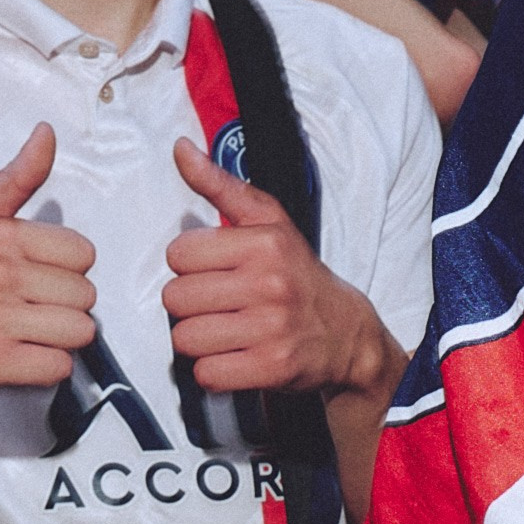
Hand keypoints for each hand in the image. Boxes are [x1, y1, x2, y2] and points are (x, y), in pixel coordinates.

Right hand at [0, 130, 94, 396]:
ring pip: (79, 332)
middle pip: (86, 295)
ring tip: (24, 331)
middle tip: (26, 307)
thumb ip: (16, 178)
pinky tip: (19, 355)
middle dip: (63, 304)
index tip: (34, 275)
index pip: (83, 254)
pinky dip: (45, 367)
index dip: (65, 269)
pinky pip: (59, 367)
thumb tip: (47, 134)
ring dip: (59, 338)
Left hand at [162, 137, 395, 399]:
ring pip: (186, 337)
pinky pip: (207, 373)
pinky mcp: (272, 368)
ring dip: (198, 340)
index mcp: (263, 244)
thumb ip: (219, 185)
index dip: (190, 267)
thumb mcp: (268, 221)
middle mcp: (269, 284)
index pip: (178, 255)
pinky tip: (233, 358)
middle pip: (176, 299)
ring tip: (224, 332)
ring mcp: (272, 329)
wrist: (347, 334)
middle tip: (218, 306)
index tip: (214, 273)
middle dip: (190, 306)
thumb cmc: (299, 275)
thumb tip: (180, 150)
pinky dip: (213, 371)